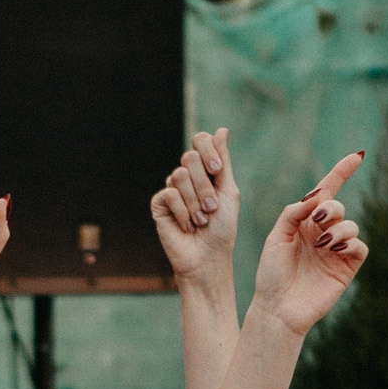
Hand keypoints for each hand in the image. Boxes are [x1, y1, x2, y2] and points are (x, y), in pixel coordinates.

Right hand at [150, 127, 240, 284]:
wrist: (208, 258)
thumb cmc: (222, 229)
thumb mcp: (228, 192)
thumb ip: (224, 162)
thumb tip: (222, 130)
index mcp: (205, 170)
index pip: (200, 140)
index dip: (208, 150)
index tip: (217, 170)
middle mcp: (187, 176)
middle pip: (190, 158)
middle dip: (205, 185)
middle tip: (212, 208)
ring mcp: (171, 189)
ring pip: (179, 175)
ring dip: (195, 202)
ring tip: (201, 221)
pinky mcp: (159, 204)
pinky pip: (169, 194)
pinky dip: (183, 212)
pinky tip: (187, 226)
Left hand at [247, 152, 367, 334]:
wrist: (277, 308)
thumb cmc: (272, 274)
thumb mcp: (276, 236)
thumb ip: (294, 212)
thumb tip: (317, 196)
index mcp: (304, 222)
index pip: (326, 192)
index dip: (341, 172)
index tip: (358, 156)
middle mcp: (322, 233)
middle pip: (337, 206)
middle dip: (330, 208)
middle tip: (317, 220)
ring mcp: (336, 251)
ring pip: (351, 225)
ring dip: (339, 227)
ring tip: (323, 242)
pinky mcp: (346, 268)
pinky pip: (360, 247)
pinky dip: (351, 242)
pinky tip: (335, 248)